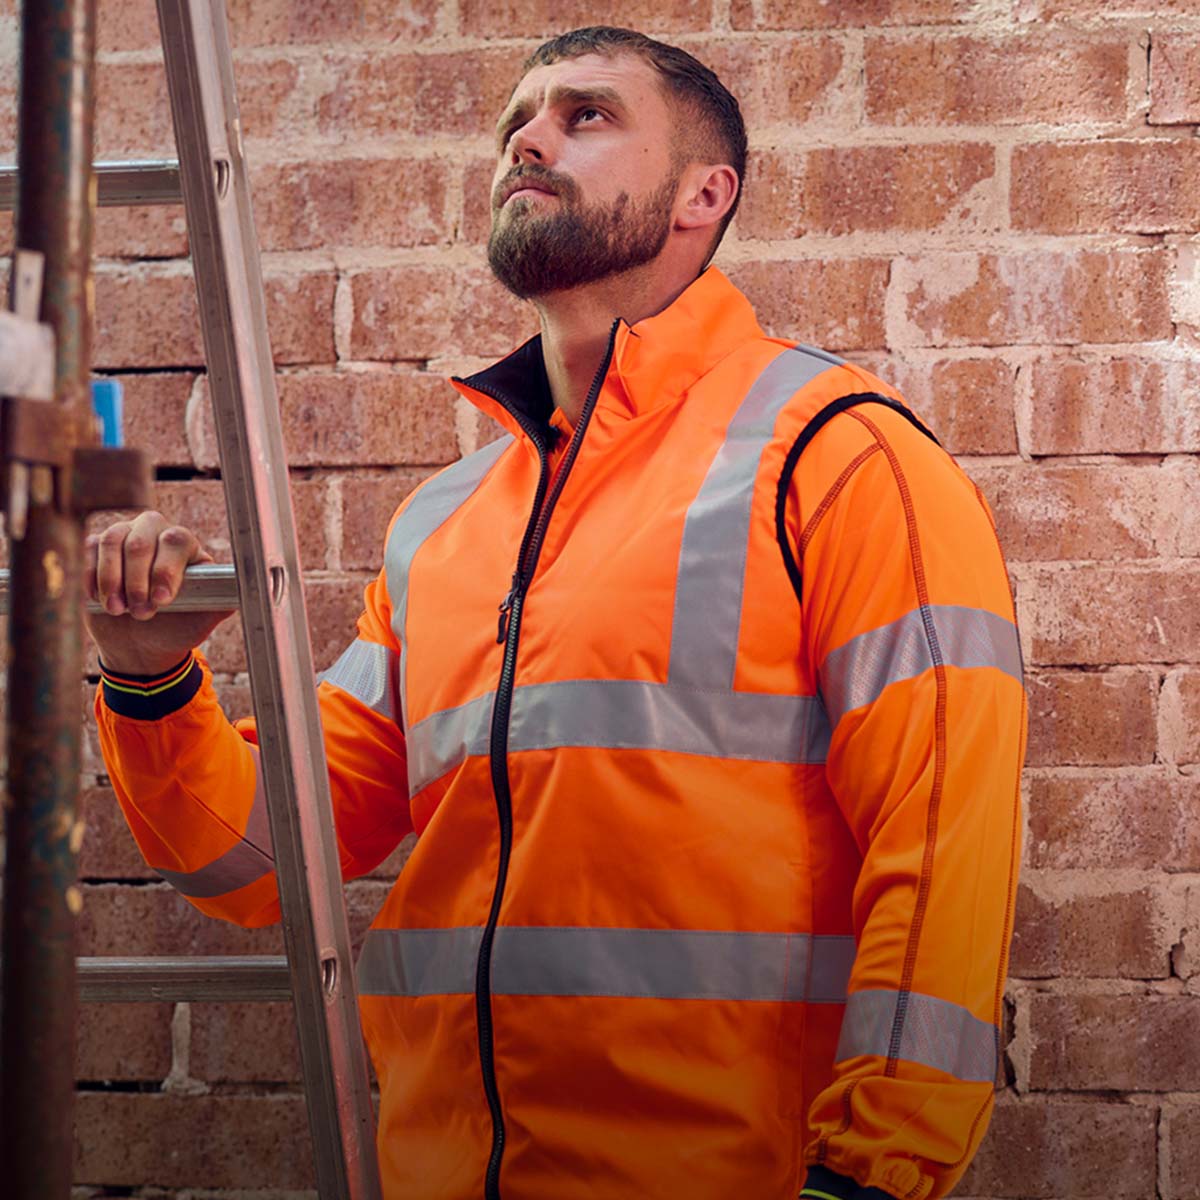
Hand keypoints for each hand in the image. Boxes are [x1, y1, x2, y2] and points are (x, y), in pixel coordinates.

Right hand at [84, 511, 235, 675]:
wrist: (142, 644)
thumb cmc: (177, 627)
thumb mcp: (203, 619)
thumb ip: (222, 603)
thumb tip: (246, 590)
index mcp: (187, 547)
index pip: (176, 541)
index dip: (165, 569)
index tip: (161, 601)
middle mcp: (157, 533)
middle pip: (141, 540)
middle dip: (137, 581)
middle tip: (141, 614)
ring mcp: (125, 537)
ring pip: (112, 541)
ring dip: (112, 581)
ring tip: (119, 612)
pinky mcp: (97, 549)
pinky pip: (89, 550)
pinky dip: (92, 578)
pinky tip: (99, 600)